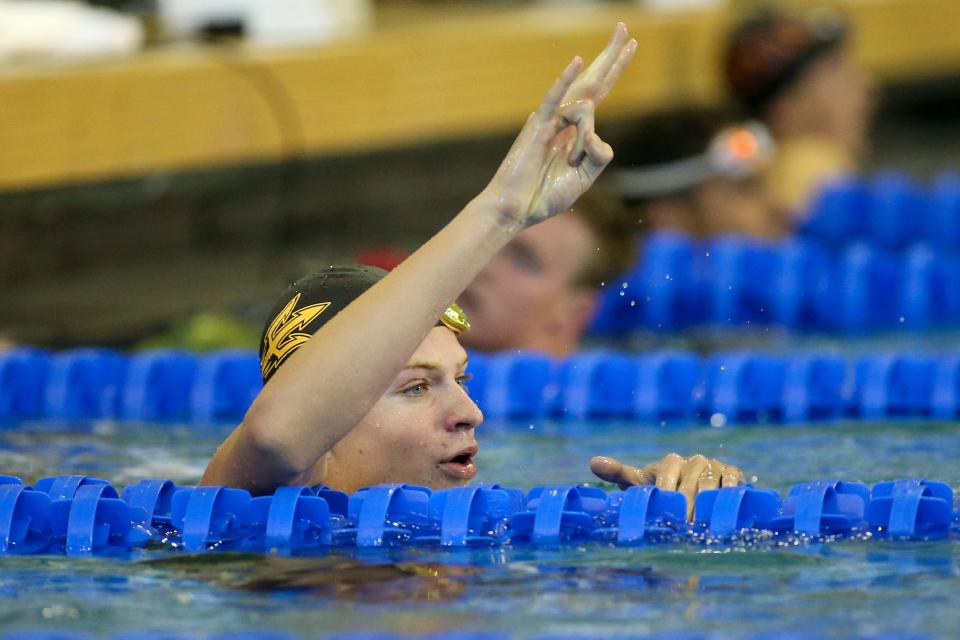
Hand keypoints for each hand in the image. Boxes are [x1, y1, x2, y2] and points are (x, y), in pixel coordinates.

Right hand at [480, 23, 635, 228]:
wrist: (516, 209)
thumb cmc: (544, 196)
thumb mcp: (583, 179)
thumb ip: (598, 156)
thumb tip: (598, 133)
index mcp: (576, 133)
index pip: (600, 93)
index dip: (615, 70)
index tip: (631, 45)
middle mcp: (564, 120)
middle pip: (593, 81)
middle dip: (611, 56)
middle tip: (626, 27)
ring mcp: (550, 120)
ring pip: (584, 108)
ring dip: (583, 138)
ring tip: (570, 162)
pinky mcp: (537, 125)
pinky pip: (555, 98)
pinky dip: (566, 79)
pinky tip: (578, 61)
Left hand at [590, 453, 745, 520]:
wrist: (698, 488)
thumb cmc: (664, 488)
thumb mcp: (641, 482)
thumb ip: (619, 474)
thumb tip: (592, 463)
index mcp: (670, 461)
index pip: (668, 473)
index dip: (667, 491)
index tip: (665, 510)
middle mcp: (693, 461)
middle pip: (690, 483)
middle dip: (687, 506)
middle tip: (683, 527)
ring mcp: (713, 466)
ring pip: (711, 484)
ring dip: (707, 505)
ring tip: (702, 525)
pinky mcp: (733, 473)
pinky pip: (733, 480)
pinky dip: (730, 493)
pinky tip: (725, 509)